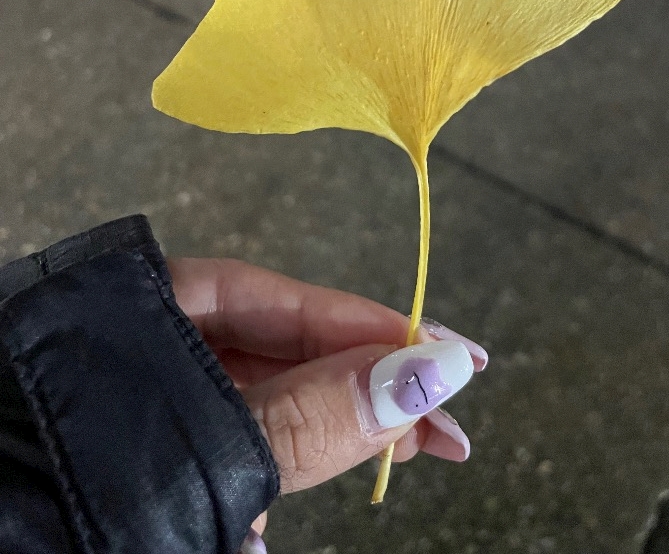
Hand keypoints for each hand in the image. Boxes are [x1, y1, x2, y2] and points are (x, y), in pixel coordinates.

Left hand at [167, 258, 486, 534]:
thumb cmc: (93, 490)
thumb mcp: (218, 443)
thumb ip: (312, 413)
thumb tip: (428, 373)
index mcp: (160, 298)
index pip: (292, 300)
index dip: (378, 328)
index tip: (454, 357)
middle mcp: (158, 332)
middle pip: (287, 347)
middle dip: (365, 386)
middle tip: (444, 425)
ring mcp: (157, 387)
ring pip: (268, 393)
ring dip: (330, 428)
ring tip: (398, 454)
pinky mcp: (162, 438)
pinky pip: (236, 432)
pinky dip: (278, 457)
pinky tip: (295, 492)